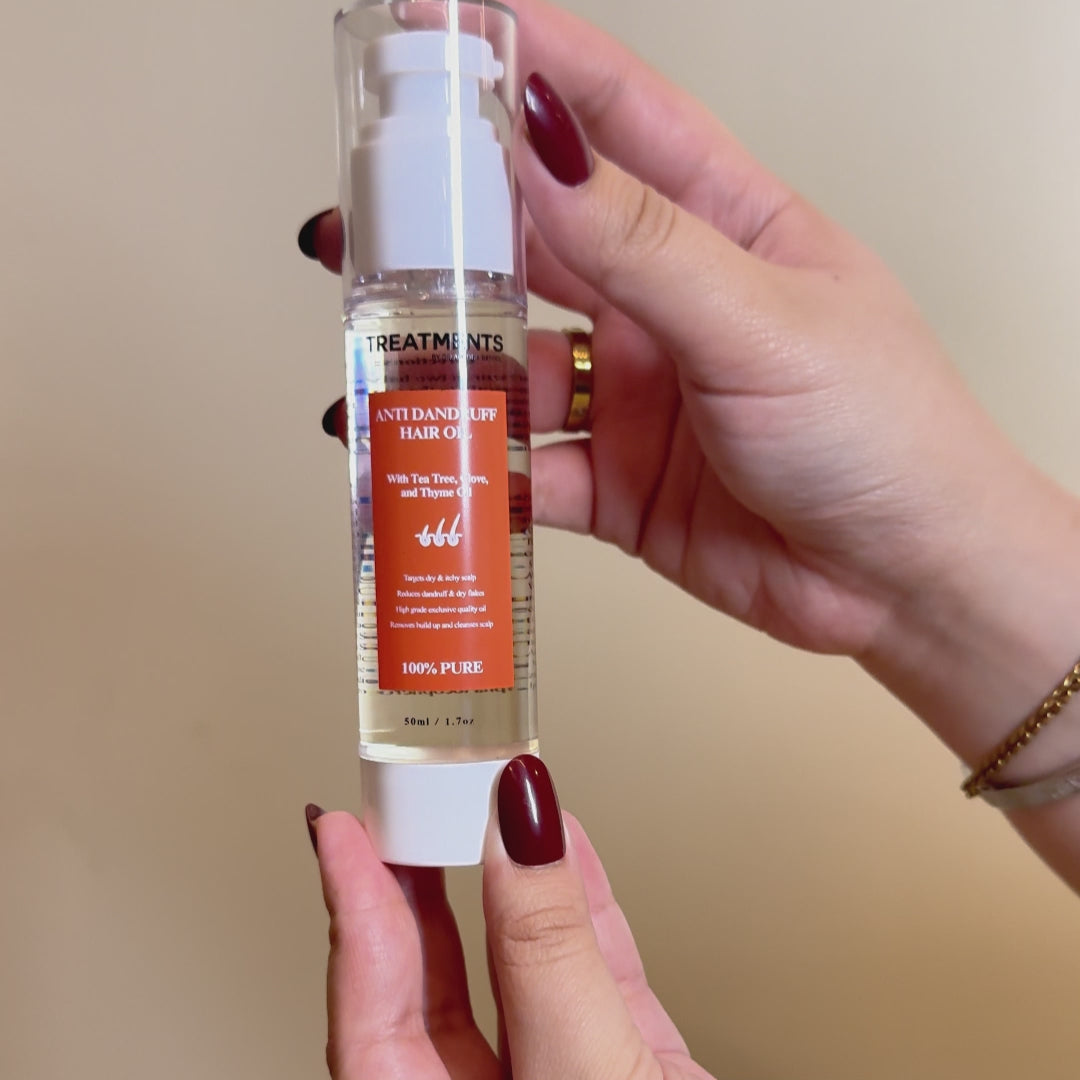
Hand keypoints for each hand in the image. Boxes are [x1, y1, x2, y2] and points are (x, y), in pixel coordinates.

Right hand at [304, 0, 1044, 661]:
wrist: (904, 581)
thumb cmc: (885, 432)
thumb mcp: (763, 322)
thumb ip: (644, 245)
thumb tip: (543, 149)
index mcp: (722, 228)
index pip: (616, 119)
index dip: (532, 68)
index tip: (442, 27)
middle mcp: (666, 303)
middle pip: (538, 241)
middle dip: (453, 229)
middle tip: (367, 219)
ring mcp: (634, 393)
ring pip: (515, 362)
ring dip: (451, 362)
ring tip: (381, 357)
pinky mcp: (614, 480)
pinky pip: (527, 467)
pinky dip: (481, 471)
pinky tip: (438, 465)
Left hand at [307, 757, 712, 1079]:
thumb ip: (549, 950)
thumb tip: (517, 822)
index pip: (370, 1017)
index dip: (353, 912)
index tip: (337, 830)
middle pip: (429, 989)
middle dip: (418, 884)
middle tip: (407, 800)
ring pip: (516, 970)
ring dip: (504, 879)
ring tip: (485, 802)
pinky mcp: (627, 1074)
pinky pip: (592, 973)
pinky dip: (584, 904)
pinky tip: (571, 846)